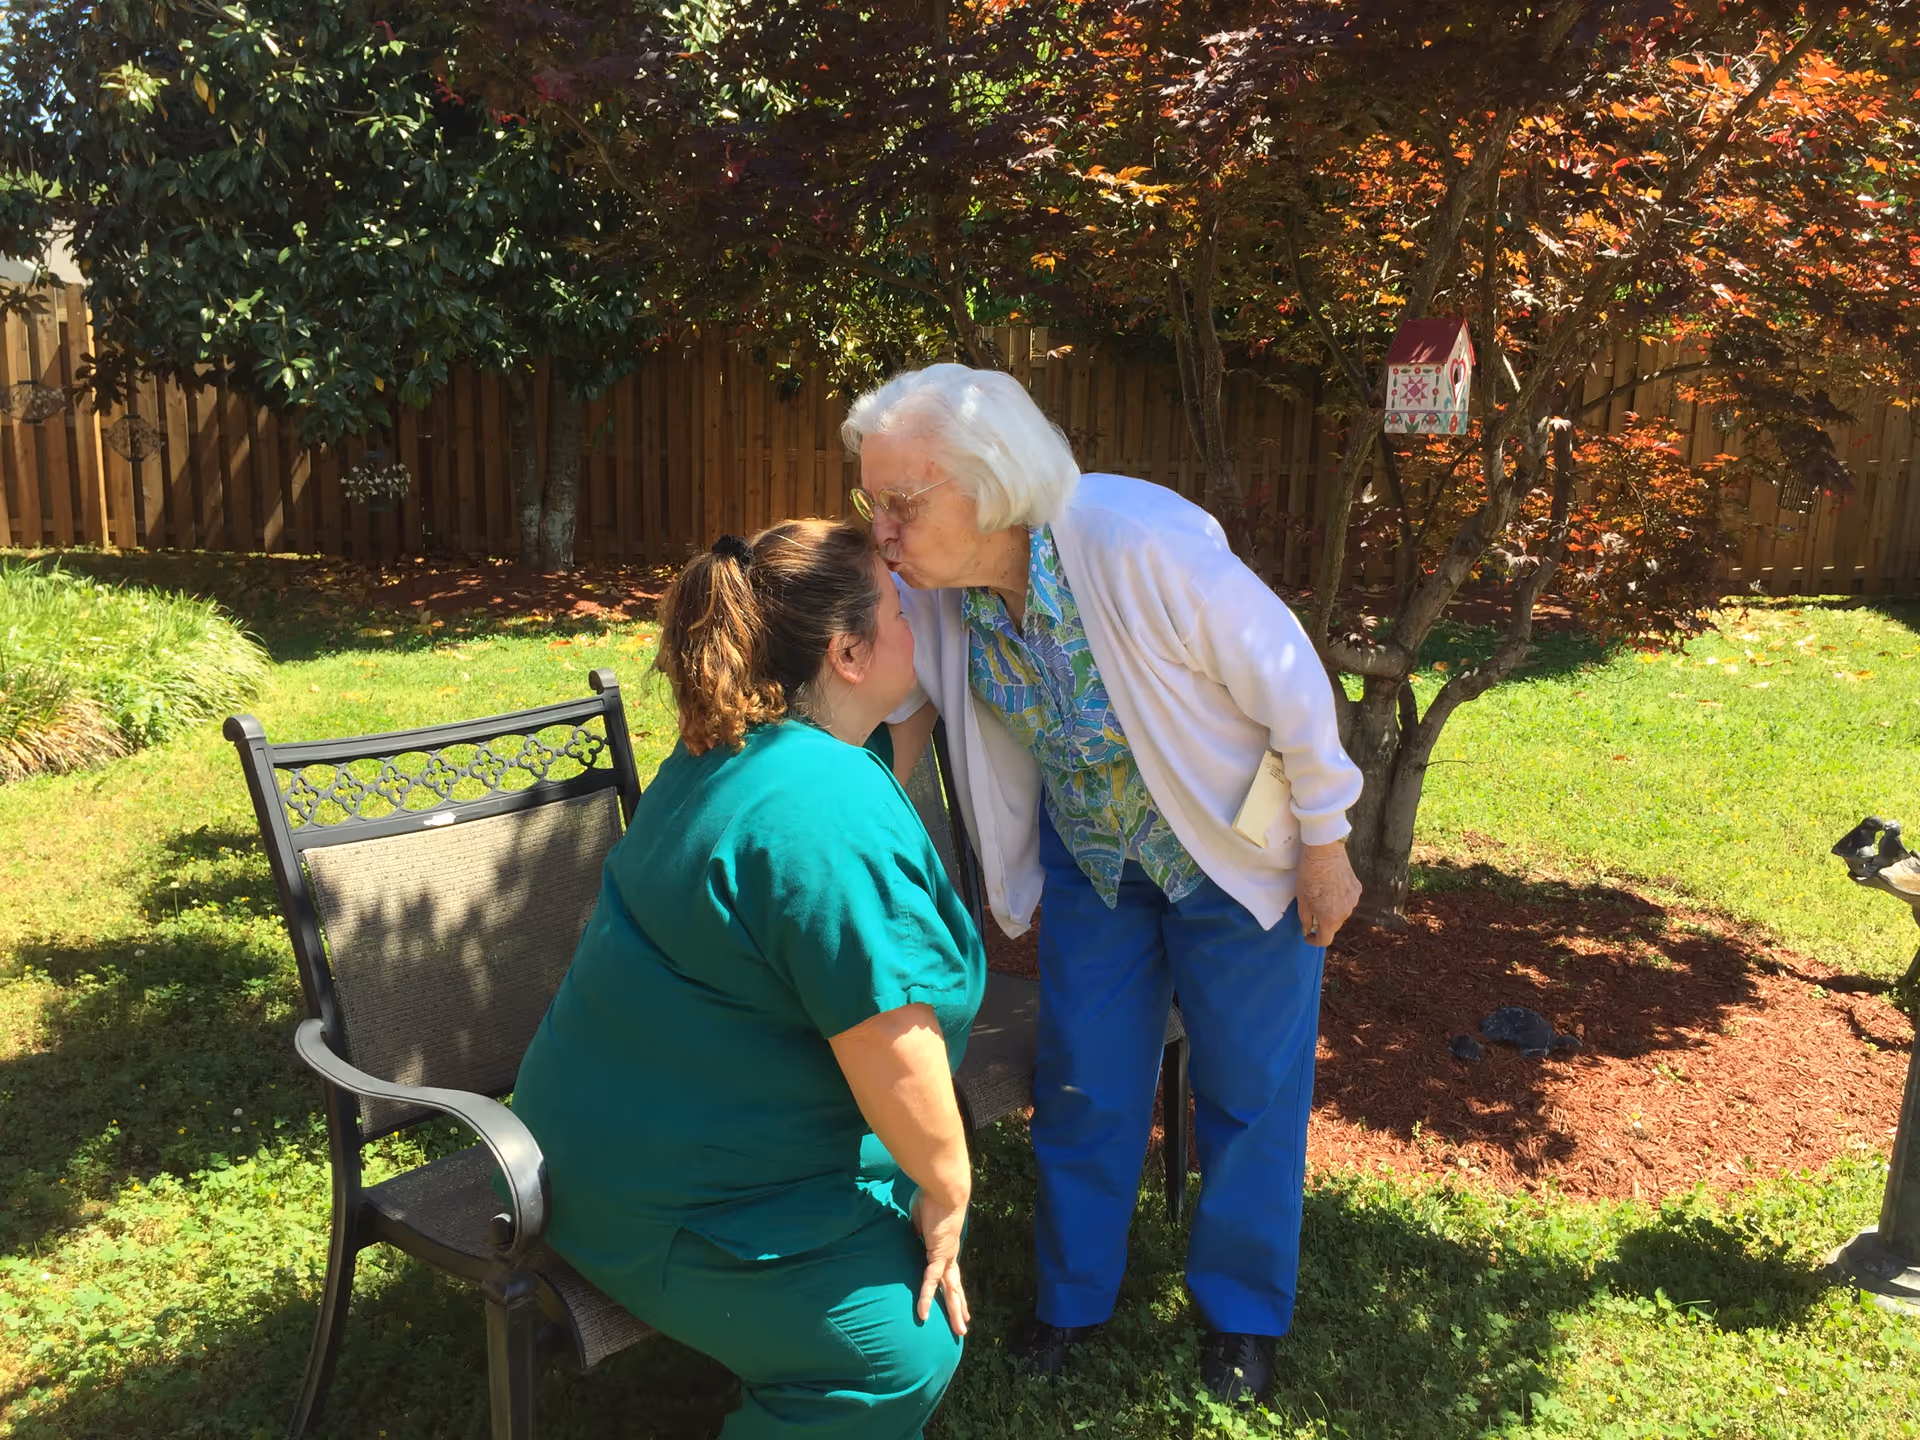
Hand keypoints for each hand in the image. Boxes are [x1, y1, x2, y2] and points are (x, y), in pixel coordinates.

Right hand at [909, 1188, 969, 1337]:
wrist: (944, 1188)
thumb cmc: (931, 1197)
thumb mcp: (920, 1220)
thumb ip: (917, 1231)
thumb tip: (912, 1234)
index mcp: (945, 1248)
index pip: (950, 1274)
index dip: (954, 1290)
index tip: (959, 1303)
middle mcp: (949, 1256)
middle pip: (955, 1288)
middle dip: (960, 1308)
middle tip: (964, 1327)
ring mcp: (945, 1257)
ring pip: (950, 1291)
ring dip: (955, 1311)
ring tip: (961, 1331)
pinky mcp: (938, 1256)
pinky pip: (930, 1282)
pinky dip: (925, 1298)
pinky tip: (923, 1314)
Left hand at [1297, 840, 1361, 948]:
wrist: (1324, 852)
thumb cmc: (1309, 876)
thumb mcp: (1301, 900)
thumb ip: (1305, 920)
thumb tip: (1308, 930)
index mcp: (1330, 918)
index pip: (1325, 939)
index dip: (1314, 941)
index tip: (1308, 936)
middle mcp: (1346, 912)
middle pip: (1334, 926)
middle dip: (1323, 923)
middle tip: (1312, 912)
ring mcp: (1354, 900)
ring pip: (1342, 913)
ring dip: (1333, 911)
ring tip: (1322, 897)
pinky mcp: (1357, 889)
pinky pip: (1348, 900)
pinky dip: (1340, 899)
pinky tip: (1332, 887)